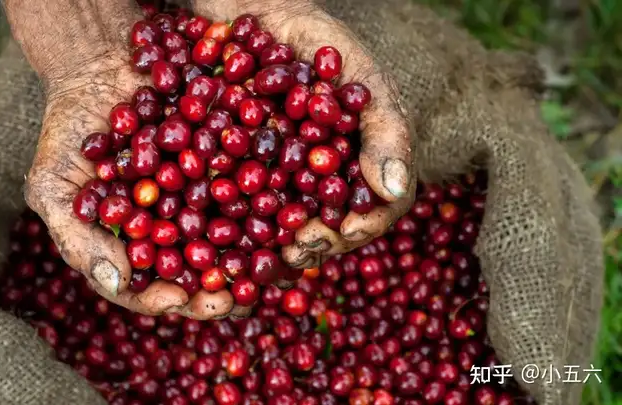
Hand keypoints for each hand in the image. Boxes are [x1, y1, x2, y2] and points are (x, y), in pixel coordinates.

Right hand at [6, 0, 247, 319]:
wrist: (101, 67)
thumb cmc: (69, 131)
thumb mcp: (54, 186)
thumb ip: (78, 238)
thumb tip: (120, 284)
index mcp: (139, 244)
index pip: (153, 286)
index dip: (167, 298)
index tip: (181, 300)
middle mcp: (178, 227)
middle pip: (204, 269)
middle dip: (224, 287)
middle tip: (241, 296)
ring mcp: (209, 195)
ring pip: (238, 235)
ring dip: (259, 253)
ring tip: (273, 264)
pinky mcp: (232, 160)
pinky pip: (255, 182)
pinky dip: (270, 196)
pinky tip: (287, 206)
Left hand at [193, 0, 416, 267]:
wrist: (255, 19)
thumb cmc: (316, 41)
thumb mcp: (357, 72)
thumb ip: (383, 127)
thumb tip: (396, 188)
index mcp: (362, 158)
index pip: (378, 204)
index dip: (367, 224)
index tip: (347, 231)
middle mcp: (326, 177)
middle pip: (332, 226)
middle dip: (319, 243)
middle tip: (300, 249)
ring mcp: (285, 180)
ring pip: (290, 228)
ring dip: (282, 248)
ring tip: (271, 256)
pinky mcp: (243, 176)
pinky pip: (246, 211)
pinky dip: (241, 230)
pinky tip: (230, 240)